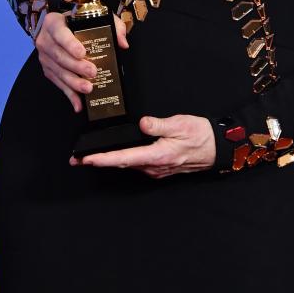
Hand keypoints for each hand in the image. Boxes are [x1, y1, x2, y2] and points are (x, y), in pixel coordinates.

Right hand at [35, 11, 128, 112]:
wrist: (51, 26)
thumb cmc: (74, 21)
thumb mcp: (92, 15)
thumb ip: (110, 24)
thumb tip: (122, 43)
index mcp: (54, 24)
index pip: (60, 33)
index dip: (70, 44)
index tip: (82, 53)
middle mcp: (46, 41)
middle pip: (60, 56)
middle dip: (77, 67)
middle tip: (92, 73)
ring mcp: (45, 57)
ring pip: (58, 72)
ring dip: (73, 83)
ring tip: (88, 88)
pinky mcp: (47, 69)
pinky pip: (58, 84)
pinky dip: (69, 95)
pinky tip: (79, 104)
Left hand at [69, 114, 216, 178]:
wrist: (216, 147)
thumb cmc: (200, 135)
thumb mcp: (180, 123)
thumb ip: (159, 125)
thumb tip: (142, 124)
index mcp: (158, 155)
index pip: (125, 158)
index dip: (104, 159)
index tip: (87, 159)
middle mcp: (154, 166)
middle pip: (121, 164)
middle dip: (98, 162)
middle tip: (77, 160)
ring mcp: (156, 169)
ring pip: (128, 165)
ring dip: (109, 161)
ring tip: (90, 157)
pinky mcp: (159, 167)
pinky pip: (138, 164)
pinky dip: (123, 160)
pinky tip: (116, 155)